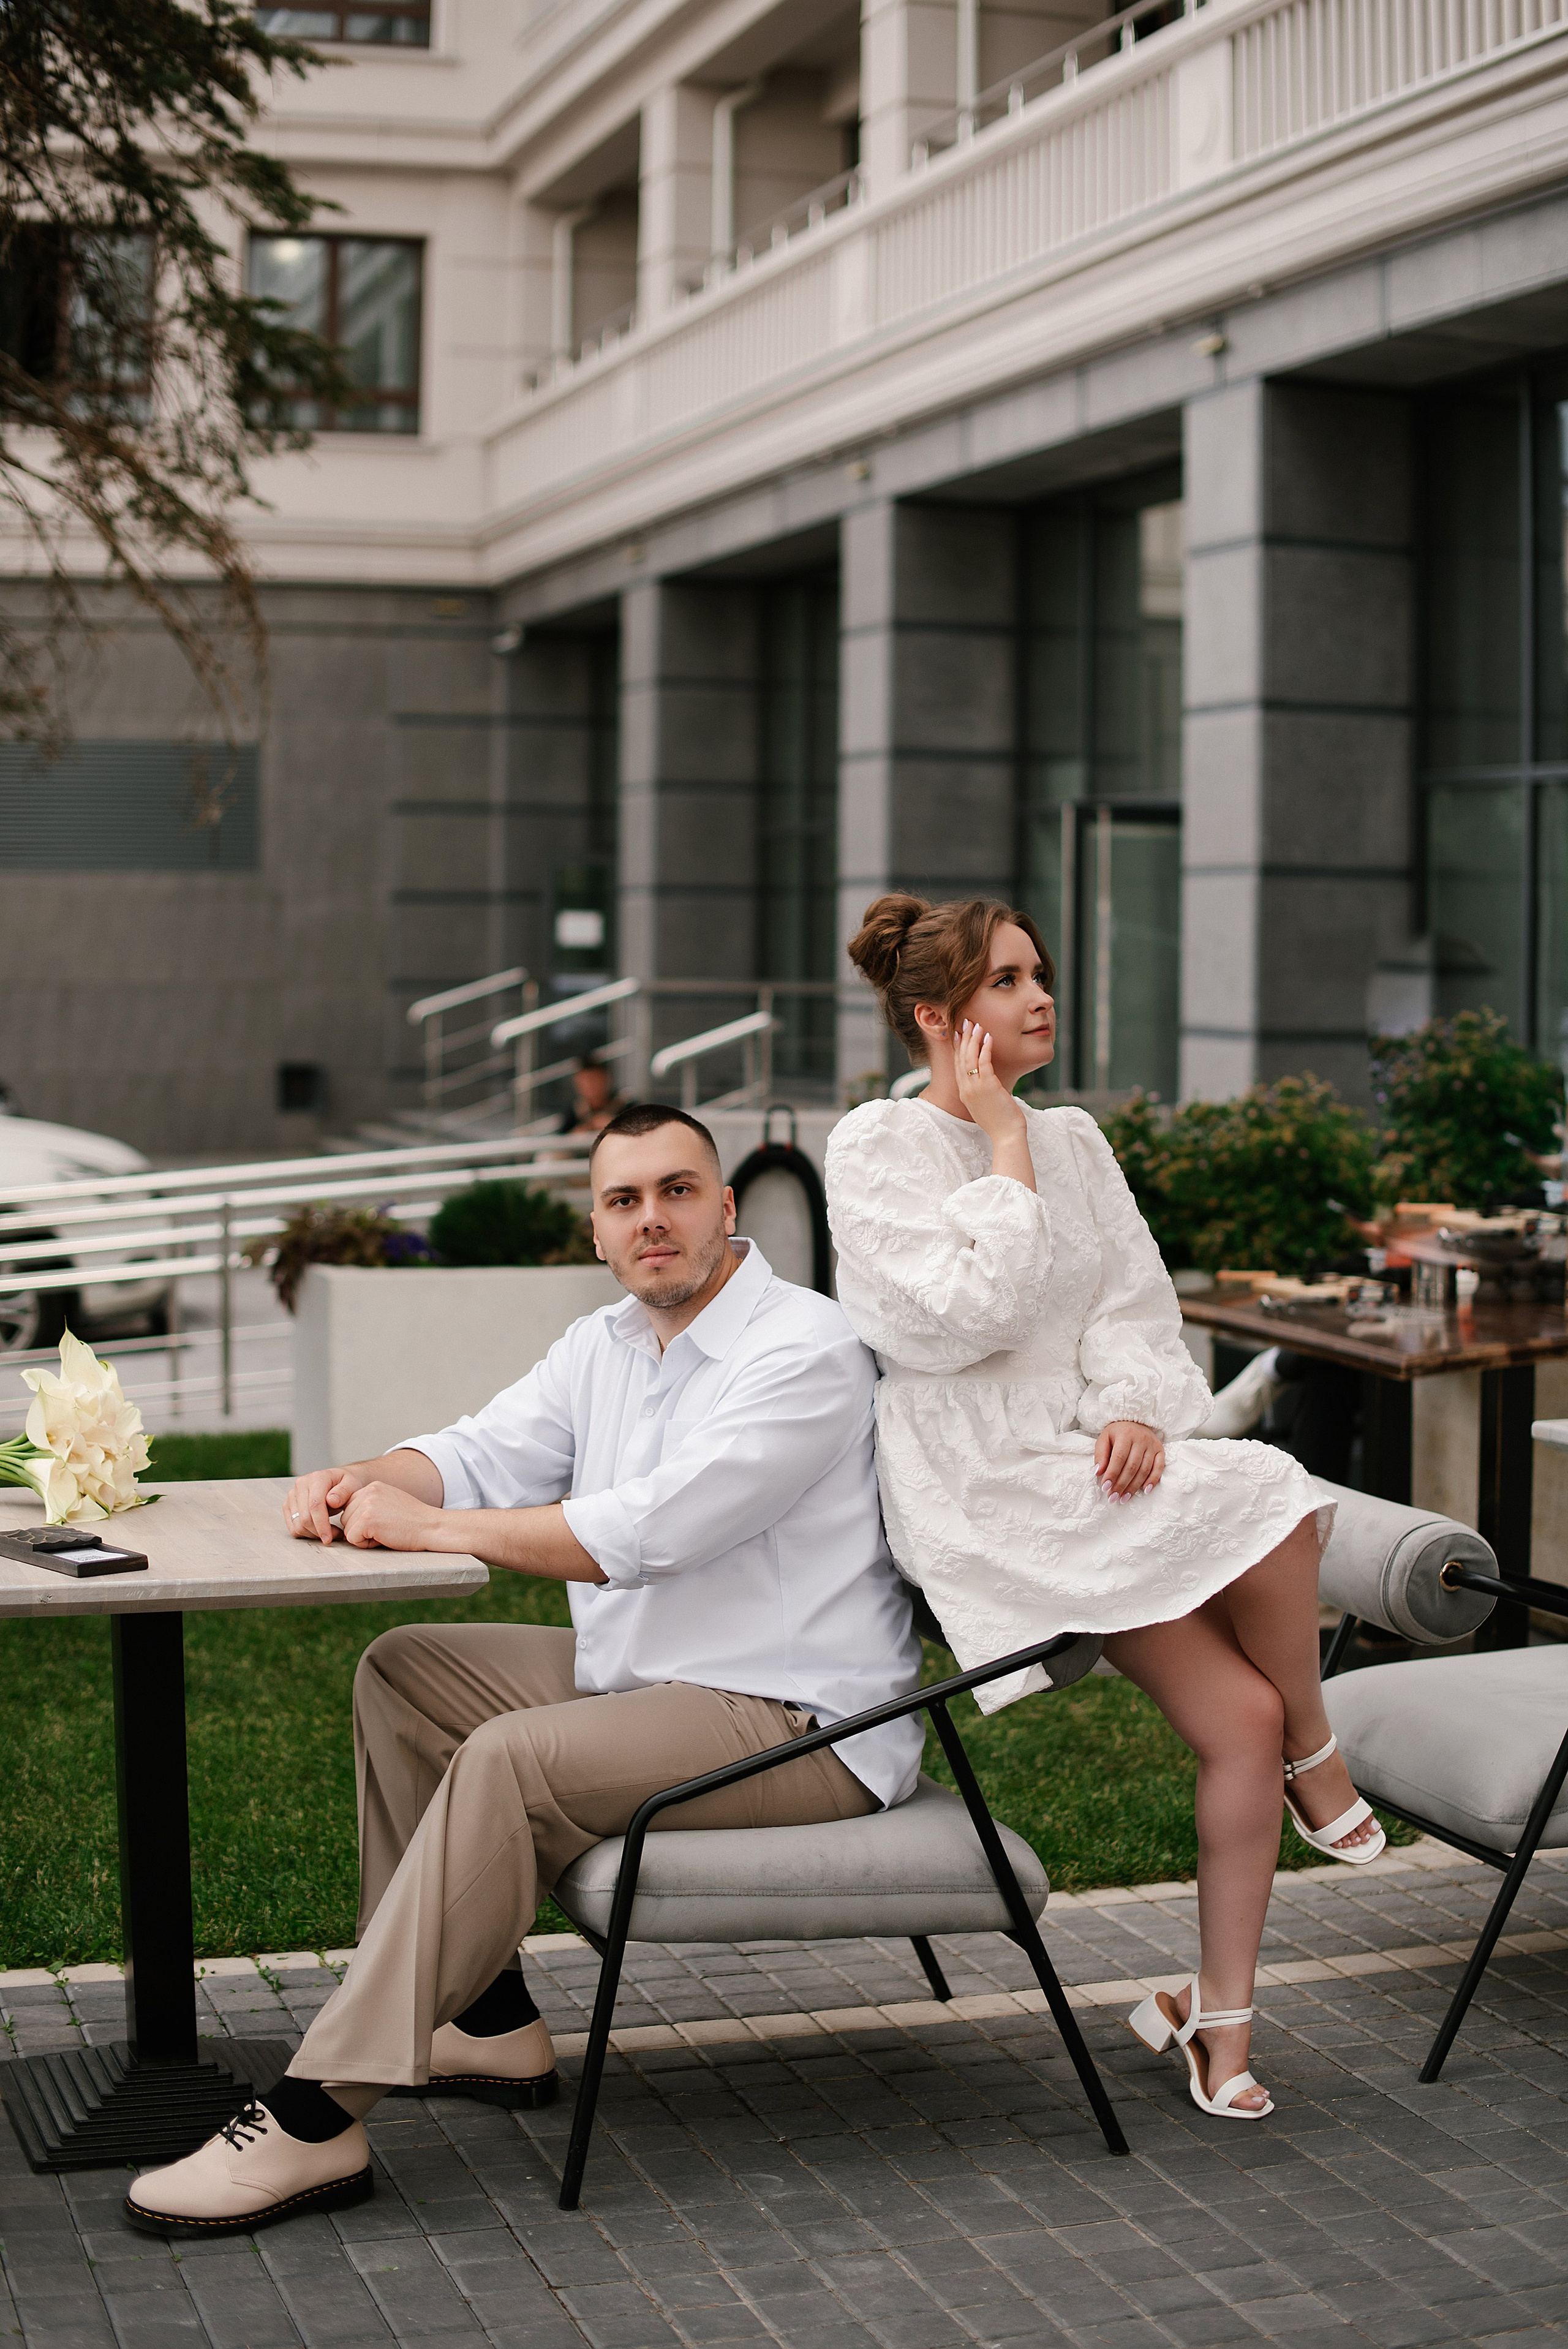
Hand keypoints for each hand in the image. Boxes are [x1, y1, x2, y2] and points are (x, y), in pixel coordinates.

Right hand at [284, 1466, 365, 1543]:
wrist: (339, 1480)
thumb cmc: (346, 1483)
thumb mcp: (352, 1484)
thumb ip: (343, 1492)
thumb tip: (331, 1501)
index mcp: (317, 1478)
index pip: (315, 1505)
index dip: (321, 1524)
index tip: (329, 1538)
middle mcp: (301, 1484)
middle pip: (304, 1518)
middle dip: (320, 1532)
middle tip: (336, 1535)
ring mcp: (292, 1495)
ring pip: (297, 1525)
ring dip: (313, 1534)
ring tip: (330, 1532)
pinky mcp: (288, 1505)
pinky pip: (293, 1527)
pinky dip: (306, 1533)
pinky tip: (319, 1530)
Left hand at [338, 1480, 447, 1551]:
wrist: (431, 1527)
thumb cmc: (413, 1521)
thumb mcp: (390, 1502)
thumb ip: (371, 1503)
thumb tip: (352, 1515)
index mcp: (373, 1486)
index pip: (351, 1507)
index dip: (363, 1521)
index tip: (383, 1522)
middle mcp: (367, 1491)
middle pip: (346, 1518)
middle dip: (361, 1529)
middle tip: (385, 1529)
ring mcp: (366, 1504)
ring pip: (347, 1529)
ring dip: (363, 1537)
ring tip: (385, 1532)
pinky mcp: (366, 1519)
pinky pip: (352, 1539)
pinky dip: (366, 1544)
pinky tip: (383, 1537)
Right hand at [952, 1020, 1025, 1146]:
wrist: (1006, 1135)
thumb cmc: (1001, 1122)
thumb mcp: (986, 1104)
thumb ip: (983, 1091)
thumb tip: (989, 1080)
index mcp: (964, 1094)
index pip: (957, 1066)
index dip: (957, 1048)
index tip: (958, 1034)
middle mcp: (966, 1089)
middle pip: (961, 1059)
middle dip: (963, 1039)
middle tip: (966, 1023)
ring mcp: (975, 1088)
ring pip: (969, 1058)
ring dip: (973, 1040)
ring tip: (977, 1025)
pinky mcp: (987, 1086)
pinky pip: (984, 1062)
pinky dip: (985, 1048)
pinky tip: (989, 1038)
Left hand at [1094, 1421, 1164, 1498]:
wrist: (1134, 1420)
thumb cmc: (1117, 1433)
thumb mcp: (1104, 1439)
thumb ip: (1100, 1455)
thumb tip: (1099, 1473)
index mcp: (1125, 1434)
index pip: (1119, 1458)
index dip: (1112, 1474)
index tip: (1105, 1488)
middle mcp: (1141, 1439)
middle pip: (1132, 1466)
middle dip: (1121, 1484)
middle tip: (1113, 1497)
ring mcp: (1152, 1445)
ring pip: (1144, 1470)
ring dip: (1134, 1487)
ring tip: (1124, 1498)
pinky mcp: (1160, 1450)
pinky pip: (1159, 1468)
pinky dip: (1152, 1481)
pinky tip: (1144, 1491)